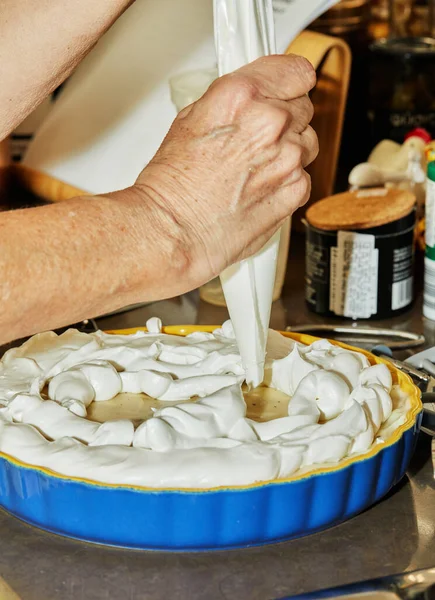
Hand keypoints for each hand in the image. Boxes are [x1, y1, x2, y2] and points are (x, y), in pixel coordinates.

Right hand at [135, 54, 317, 290]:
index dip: (289, 84)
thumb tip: (253, 101)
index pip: (297, 72)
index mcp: (242, 96)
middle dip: (283, 121)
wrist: (174, 231)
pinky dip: (287, 181)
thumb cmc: (173, 185)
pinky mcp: (296, 190)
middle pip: (303, 108)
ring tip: (253, 169)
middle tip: (256, 141)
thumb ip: (234, 103)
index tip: (286, 91)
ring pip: (307, 142)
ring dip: (288, 152)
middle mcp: (270, 122)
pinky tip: (258, 189)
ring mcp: (288, 158)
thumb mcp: (192, 120)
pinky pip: (304, 175)